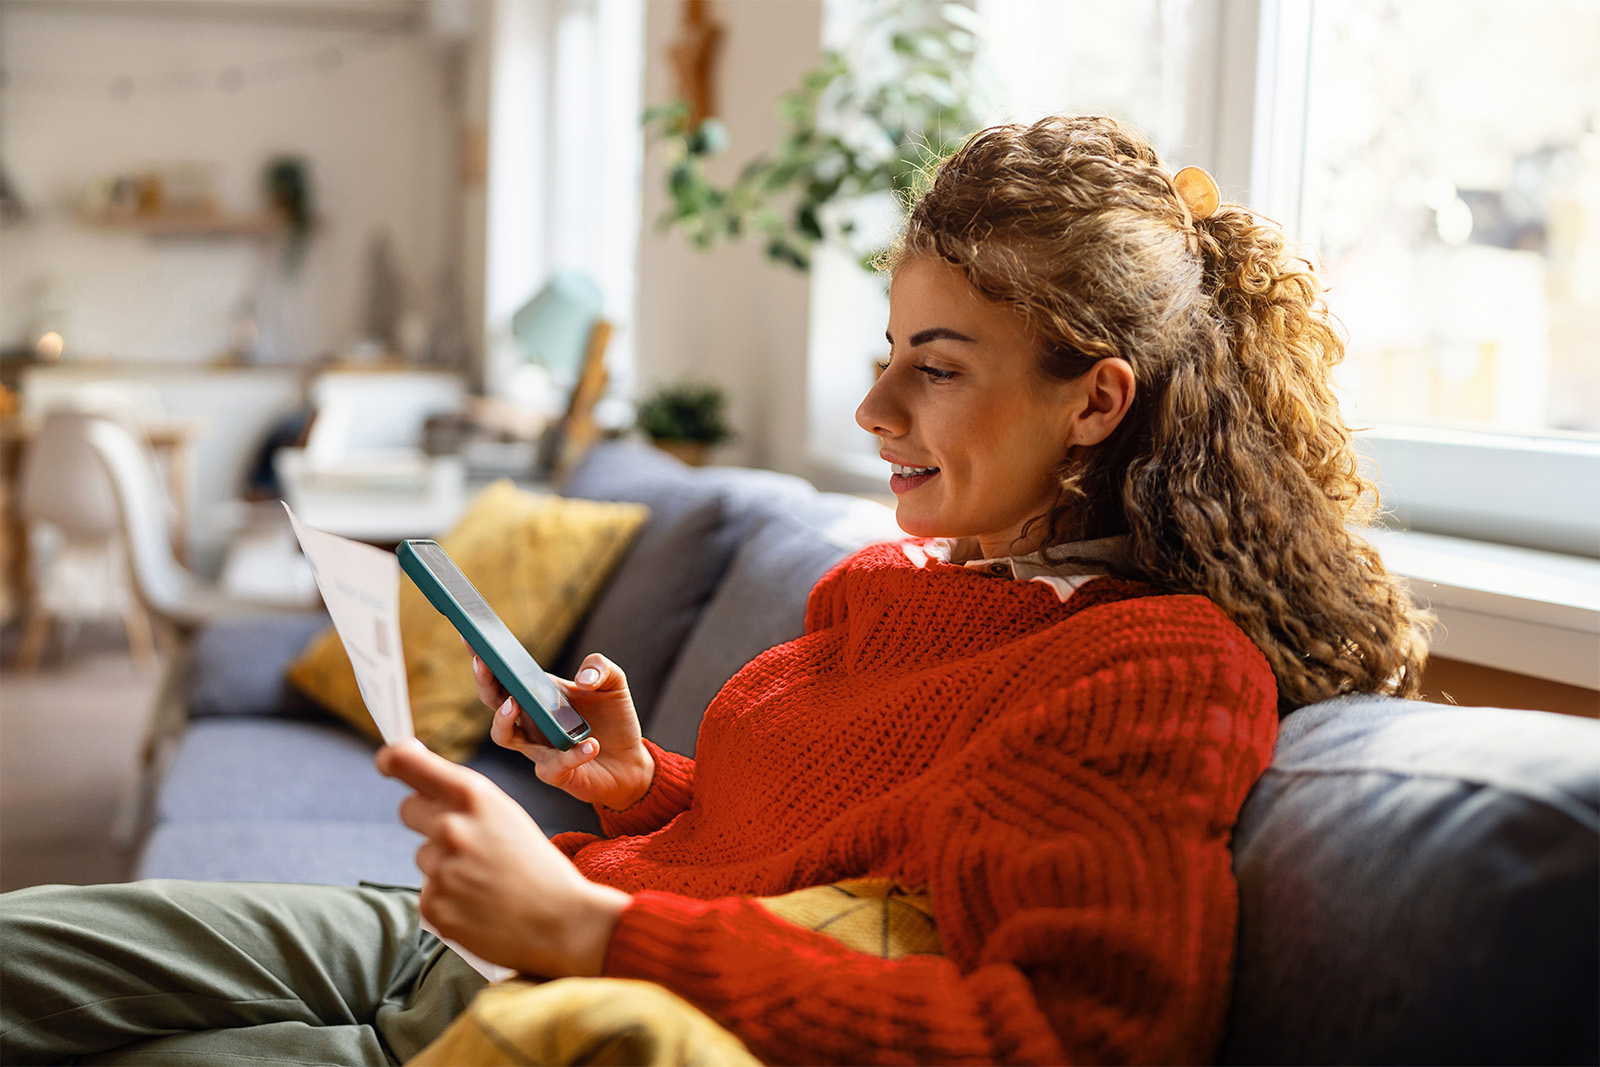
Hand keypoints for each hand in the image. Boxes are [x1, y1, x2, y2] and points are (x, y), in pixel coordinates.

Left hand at [375, 739, 630, 978]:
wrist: (563, 924)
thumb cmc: (539, 867)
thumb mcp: (507, 816)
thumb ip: (466, 799)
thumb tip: (420, 783)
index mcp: (473, 796)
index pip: (406, 763)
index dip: (392, 759)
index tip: (387, 762)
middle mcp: (450, 827)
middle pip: (408, 809)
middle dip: (427, 819)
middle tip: (463, 839)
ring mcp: (439, 869)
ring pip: (424, 856)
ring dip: (444, 865)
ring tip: (485, 881)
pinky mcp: (433, 907)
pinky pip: (429, 894)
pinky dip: (448, 900)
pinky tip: (479, 906)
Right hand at [477, 652, 654, 811]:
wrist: (630, 761)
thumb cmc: (613, 718)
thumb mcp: (613, 683)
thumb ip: (601, 667)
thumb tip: (584, 678)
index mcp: (537, 694)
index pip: (505, 674)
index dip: (486, 657)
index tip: (470, 635)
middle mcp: (530, 721)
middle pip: (493, 701)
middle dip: (485, 682)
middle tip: (484, 663)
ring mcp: (538, 748)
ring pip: (504, 736)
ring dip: (504, 720)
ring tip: (515, 704)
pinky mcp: (556, 773)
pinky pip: (553, 766)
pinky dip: (571, 755)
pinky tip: (590, 744)